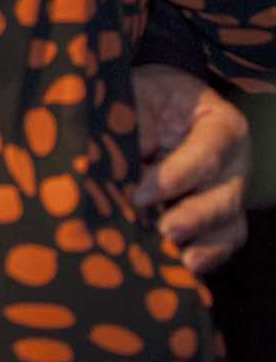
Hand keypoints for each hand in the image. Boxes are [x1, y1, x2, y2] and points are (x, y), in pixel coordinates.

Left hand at [132, 63, 249, 273]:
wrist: (152, 104)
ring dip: (204, 246)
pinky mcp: (216, 218)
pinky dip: (204, 258)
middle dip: (195, 218)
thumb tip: (127, 164)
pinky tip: (180, 269)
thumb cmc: (147, 95)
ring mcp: (228, 193)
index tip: (140, 194)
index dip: (176, 177)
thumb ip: (137, 123)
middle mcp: (234, 164)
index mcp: (221, 126)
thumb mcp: (141, 93)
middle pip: (225, 197)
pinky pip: (220, 244)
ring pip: (230, 227)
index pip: (207, 154)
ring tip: (177, 259)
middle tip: (163, 230)